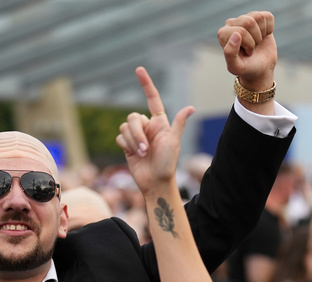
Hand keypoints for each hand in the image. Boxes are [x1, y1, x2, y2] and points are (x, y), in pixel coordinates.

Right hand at [116, 67, 192, 194]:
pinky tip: (133, 154)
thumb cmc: (167, 163)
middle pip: (133, 117)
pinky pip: (120, 137)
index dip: (146, 84)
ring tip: (142, 153)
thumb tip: (191, 108)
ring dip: (132, 141)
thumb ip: (178, 123)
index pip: (152, 98)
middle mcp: (147, 127)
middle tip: (145, 148)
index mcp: (159, 122)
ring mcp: (136, 136)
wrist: (155, 182)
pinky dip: (126, 146)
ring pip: (125, 127)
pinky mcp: (127, 145)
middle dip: (137, 133)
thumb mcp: (174, 142)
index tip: (139, 70)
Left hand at [218, 11, 276, 89]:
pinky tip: (263, 36)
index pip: (241, 31)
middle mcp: (230, 24)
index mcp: (223, 34)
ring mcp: (244, 18)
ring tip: (257, 42)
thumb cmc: (247, 68)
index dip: (249, 44)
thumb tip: (236, 34)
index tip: (247, 53)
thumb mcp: (236, 67)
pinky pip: (268, 17)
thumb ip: (230, 54)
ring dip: (262, 34)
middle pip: (249, 22)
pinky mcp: (257, 16)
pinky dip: (269, 29)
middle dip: (255, 39)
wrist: (261, 68)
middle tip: (252, 48)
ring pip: (258, 18)